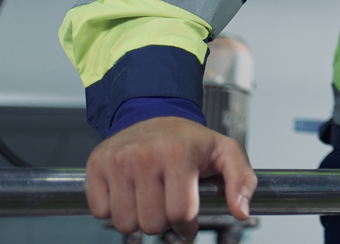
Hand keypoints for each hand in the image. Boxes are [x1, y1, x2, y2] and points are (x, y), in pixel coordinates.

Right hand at [85, 116, 255, 241]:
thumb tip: (241, 211)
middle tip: (167, 204)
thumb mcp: (226, 152)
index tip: (188, 223)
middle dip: (163, 222)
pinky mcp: (96, 165)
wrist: (153, 113)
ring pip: (125, 223)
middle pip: (152, 223)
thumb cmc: (189, 139)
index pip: (181, 213)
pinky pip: (101, 212)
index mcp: (179, 153)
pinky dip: (114, 210)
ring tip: (149, 199)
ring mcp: (117, 160)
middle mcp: (145, 155)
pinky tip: (129, 193)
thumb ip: (242, 180)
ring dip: (139, 219)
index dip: (187, 227)